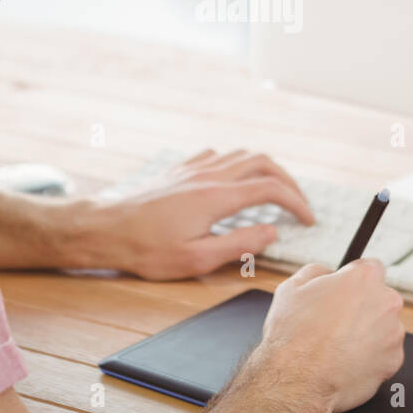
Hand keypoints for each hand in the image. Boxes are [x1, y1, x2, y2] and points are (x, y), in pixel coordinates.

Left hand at [87, 149, 314, 279]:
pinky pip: (217, 156)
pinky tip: (234, 180)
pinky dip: (236, 164)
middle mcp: (208, 175)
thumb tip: (273, 232)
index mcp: (217, 196)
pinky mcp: (179, 170)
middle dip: (288, 181)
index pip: (271, 190)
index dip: (296, 203)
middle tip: (299, 204)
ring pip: (241, 154)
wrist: (105, 230)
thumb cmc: (147, 250)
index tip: (307, 220)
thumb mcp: (197, 258)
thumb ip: (240, 243)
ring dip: (264, 170)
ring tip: (274, 191)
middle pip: (262, 163)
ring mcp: (192, 169)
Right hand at [254, 259, 405, 412]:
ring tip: (339, 345)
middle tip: (337, 321)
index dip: (355, 279)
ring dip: (368, 333)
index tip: (346, 291)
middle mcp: (385, 302)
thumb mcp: (293, 287)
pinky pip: (385, 353)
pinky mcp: (393, 361)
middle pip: (380, 298)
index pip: (372, 267)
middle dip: (363, 307)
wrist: (298, 379)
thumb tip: (326, 274)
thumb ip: (317, 272)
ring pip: (384, 327)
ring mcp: (393, 333)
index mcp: (363, 278)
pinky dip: (371, 357)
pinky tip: (347, 361)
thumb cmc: (293, 335)